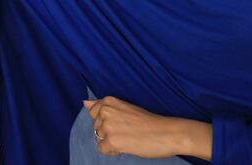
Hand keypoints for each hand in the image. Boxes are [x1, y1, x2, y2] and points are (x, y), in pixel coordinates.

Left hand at [84, 96, 211, 159]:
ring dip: (111, 141)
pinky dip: (112, 151)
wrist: (167, 132)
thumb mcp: (124, 107)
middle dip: (109, 132)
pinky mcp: (112, 141)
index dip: (107, 121)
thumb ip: (102, 105)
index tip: (122, 122)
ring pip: (99, 138)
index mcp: (108, 101)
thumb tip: (84, 102)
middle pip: (96, 127)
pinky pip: (102, 149)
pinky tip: (126, 146)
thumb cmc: (149, 121)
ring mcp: (108, 126)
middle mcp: (105, 111)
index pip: (93, 113)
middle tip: (128, 131)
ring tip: (129, 138)